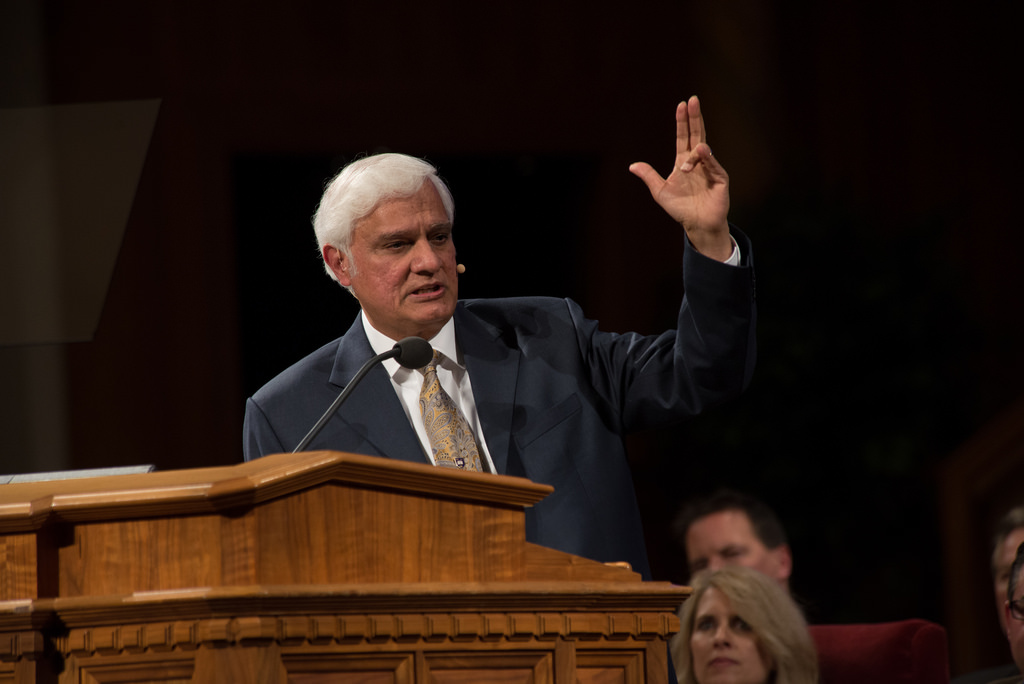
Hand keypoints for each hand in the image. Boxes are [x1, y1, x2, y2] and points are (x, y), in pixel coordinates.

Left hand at [629, 96, 732, 260]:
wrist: (696, 225)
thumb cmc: (680, 209)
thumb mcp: (660, 192)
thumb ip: (649, 176)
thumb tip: (632, 165)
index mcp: (684, 162)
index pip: (683, 137)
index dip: (682, 122)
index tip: (681, 105)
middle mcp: (698, 162)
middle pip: (696, 134)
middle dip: (695, 117)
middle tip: (693, 100)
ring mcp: (710, 168)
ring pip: (703, 150)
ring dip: (695, 151)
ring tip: (688, 161)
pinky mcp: (720, 178)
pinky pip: (714, 165)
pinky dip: (708, 159)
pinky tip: (703, 152)